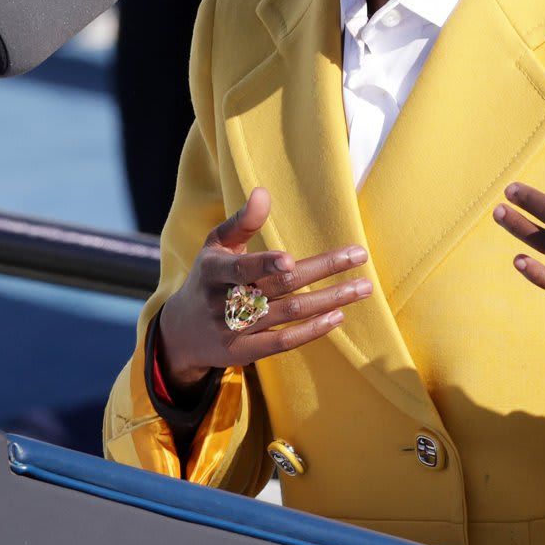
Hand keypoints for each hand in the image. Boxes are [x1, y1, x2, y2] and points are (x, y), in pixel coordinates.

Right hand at [157, 187, 372, 393]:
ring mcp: (236, 329)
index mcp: (214, 270)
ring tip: (362, 287)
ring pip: (289, 314)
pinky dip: (311, 331)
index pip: (242, 268)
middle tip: (359, 256)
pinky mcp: (245, 352)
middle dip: (322, 271)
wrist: (182, 332)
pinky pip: (284, 343)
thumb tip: (263, 192)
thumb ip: (242, 221)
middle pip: (280, 287)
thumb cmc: (207, 277)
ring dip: (329, 300)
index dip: (264, 265)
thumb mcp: (215, 246)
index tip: (289, 260)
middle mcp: (225, 301)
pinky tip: (337, 316)